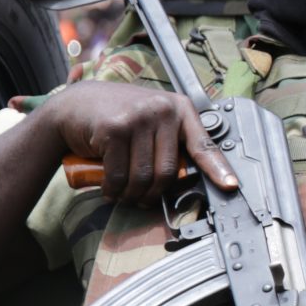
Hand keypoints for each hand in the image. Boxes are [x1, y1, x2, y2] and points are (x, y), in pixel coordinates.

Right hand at [37, 81, 236, 204]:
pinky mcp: (114, 129)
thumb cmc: (118, 116)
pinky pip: (119, 175)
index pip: (203, 143)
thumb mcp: (151, 120)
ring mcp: (138, 117)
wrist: (75, 105)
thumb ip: (170, 140)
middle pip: (168, 171)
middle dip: (153, 194)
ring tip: (124, 196)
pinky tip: (109, 191)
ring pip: (144, 176)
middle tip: (142, 200)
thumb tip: (187, 176)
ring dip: (132, 196)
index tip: (231, 186)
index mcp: (179, 108)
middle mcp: (162, 109)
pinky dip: (113, 190)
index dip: (218, 168)